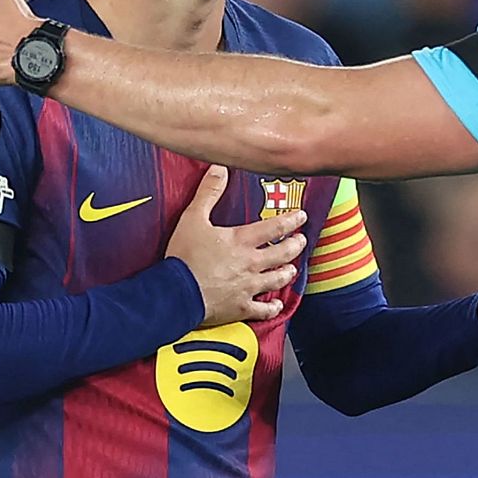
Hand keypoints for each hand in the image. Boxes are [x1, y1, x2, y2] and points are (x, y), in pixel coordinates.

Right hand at [168, 165, 308, 324]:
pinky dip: (272, 307)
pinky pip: (263, 309)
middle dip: (296, 246)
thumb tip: (219, 167)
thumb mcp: (192, 218)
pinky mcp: (241, 307)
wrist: (176, 293)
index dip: (292, 220)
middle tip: (301, 241)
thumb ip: (208, 193)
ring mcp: (249, 287)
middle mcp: (251, 263)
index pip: (275, 228)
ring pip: (278, 280)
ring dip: (287, 273)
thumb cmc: (184, 256)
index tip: (302, 216)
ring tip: (292, 269)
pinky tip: (276, 305)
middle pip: (283, 254)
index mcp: (242, 241)